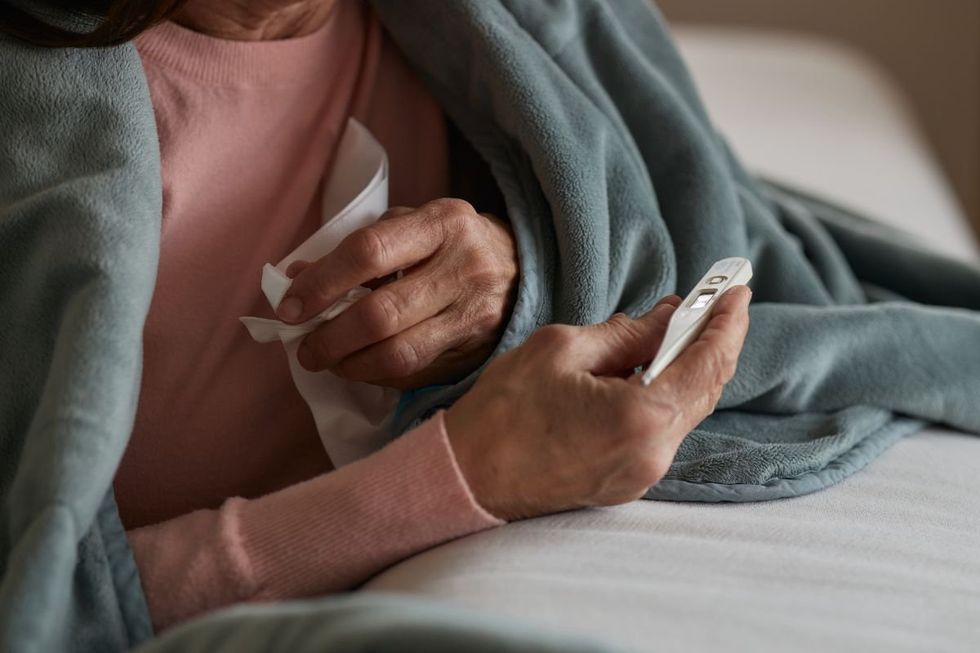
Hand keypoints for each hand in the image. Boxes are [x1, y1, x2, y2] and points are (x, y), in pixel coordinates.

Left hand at [279, 199, 518, 388]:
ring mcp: (476, 314)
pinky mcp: (477, 352)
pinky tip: (360, 367)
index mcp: (443, 223)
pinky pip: (414, 373)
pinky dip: (376, 375)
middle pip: (380, 314)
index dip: (321, 284)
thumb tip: (294, 280)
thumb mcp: (408, 227)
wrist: (521, 269)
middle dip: (329, 338)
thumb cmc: (449, 244)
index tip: (289, 307)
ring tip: (327, 361)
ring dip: (349, 365)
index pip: (369, 252)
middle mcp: (466, 267)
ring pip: (397, 354)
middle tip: (304, 347)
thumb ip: (355, 249)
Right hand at [444, 286, 751, 520]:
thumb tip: (667, 317)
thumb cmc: (503, 412)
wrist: (466, 477)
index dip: (727, 322)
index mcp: (641, 417)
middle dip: (713, 341)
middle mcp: (653, 453)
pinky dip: (665, 394)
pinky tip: (652, 368)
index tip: (737, 291)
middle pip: (705, 388)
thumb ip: (625, 333)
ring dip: (688, 367)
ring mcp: (642, 474)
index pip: (707, 363)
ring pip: (684, 409)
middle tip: (718, 303)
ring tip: (680, 329)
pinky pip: (662, 430)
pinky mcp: (627, 482)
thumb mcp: (561, 349)